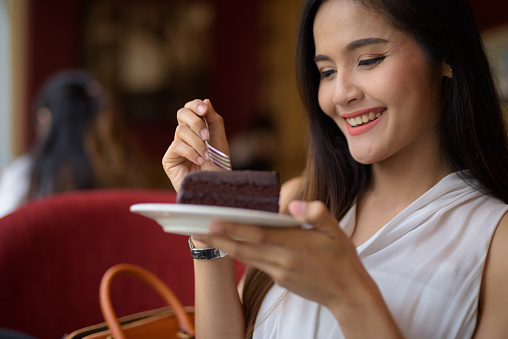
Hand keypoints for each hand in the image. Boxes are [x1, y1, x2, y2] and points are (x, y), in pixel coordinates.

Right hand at [163, 99, 229, 191]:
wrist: (215, 188)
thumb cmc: (219, 167)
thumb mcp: (220, 141)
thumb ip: (214, 120)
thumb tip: (206, 100)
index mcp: (197, 129)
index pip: (191, 108)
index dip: (196, 105)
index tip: (205, 110)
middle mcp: (185, 135)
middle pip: (182, 113)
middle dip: (195, 121)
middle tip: (206, 135)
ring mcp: (176, 147)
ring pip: (181, 130)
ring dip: (198, 142)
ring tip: (207, 155)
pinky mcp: (169, 159)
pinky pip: (177, 146)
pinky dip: (191, 152)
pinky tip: (200, 161)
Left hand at [194, 200, 373, 310]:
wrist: (348, 294)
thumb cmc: (342, 258)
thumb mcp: (336, 231)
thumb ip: (316, 213)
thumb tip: (293, 204)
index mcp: (295, 245)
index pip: (258, 234)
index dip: (234, 229)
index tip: (213, 221)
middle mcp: (282, 261)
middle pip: (244, 249)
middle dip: (219, 240)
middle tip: (195, 230)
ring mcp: (279, 273)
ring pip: (246, 258)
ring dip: (225, 247)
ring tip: (206, 236)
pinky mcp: (279, 280)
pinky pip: (257, 265)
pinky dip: (242, 254)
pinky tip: (234, 245)